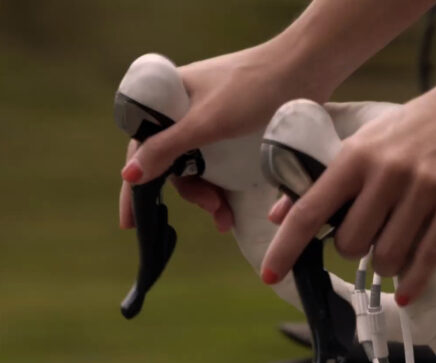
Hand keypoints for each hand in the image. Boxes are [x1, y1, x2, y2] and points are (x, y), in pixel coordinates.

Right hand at [120, 43, 330, 230]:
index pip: (141, 146)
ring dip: (208, 196)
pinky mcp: (236, 132)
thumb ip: (167, 148)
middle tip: (212, 209)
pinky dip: (224, 188)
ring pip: (198, 169)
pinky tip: (233, 208)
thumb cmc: (253, 88)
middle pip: (172, 164)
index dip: (136, 183)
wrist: (306, 68)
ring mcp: (212, 122)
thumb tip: (128, 176)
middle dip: (189, 192)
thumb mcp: (207, 122)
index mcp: (168, 99)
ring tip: (226, 217)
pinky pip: (220, 166)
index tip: (130, 222)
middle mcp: (185, 111)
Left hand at [260, 86, 435, 304]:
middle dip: (353, 251)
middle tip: (368, 236)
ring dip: (385, 266)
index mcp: (355, 156)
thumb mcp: (363, 142)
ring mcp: (425, 187)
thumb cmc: (414, 128)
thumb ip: (321, 179)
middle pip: (351, 244)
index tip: (269, 275)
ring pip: (388, 257)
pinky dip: (413, 283)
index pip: (309, 210)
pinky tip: (407, 293)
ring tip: (392, 250)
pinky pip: (429, 257)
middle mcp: (387, 172)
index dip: (285, 248)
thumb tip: (277, 215)